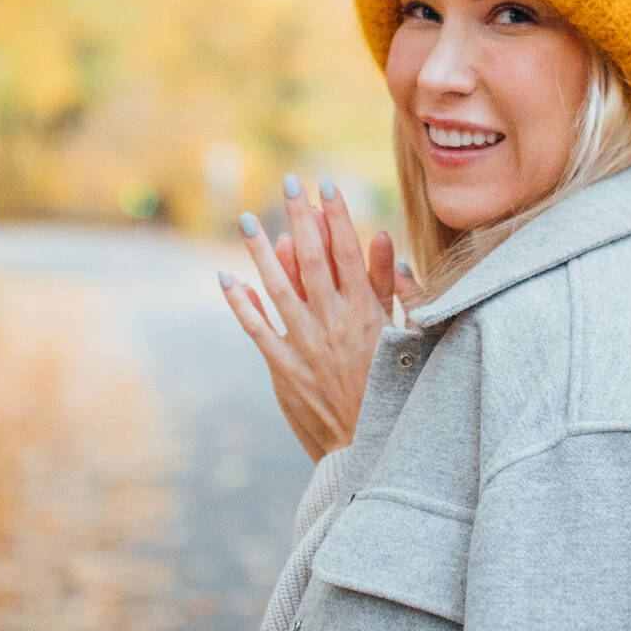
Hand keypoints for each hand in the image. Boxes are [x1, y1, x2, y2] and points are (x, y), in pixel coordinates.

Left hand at [220, 177, 404, 461]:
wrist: (370, 448)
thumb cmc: (393, 392)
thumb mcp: (404, 336)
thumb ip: (393, 289)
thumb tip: (384, 240)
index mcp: (366, 314)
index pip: (348, 253)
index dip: (337, 216)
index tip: (326, 185)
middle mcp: (333, 323)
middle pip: (312, 260)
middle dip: (300, 218)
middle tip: (287, 182)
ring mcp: (305, 345)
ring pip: (278, 288)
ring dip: (260, 252)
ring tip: (247, 218)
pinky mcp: (284, 369)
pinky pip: (257, 330)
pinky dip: (240, 304)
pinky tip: (225, 278)